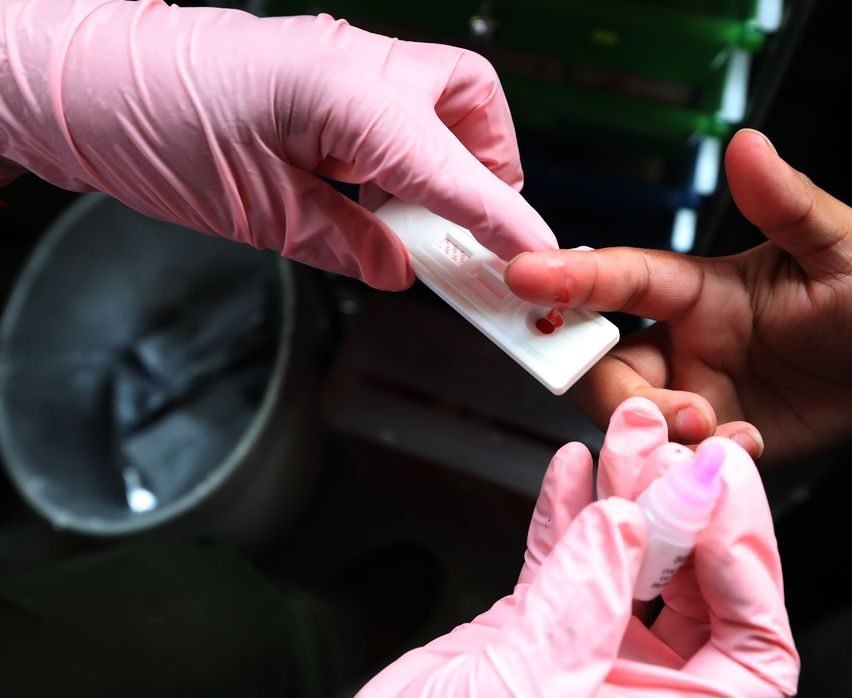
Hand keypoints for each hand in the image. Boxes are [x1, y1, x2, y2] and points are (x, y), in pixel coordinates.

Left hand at [0, 0, 555, 289]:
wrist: (74, 79)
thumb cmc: (145, 127)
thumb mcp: (252, 210)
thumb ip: (341, 240)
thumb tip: (399, 269)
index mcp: (346, 93)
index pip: (456, 168)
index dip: (505, 220)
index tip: (541, 260)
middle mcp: (357, 63)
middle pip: (475, 103)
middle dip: (491, 168)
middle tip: (473, 230)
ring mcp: (341, 60)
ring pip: (441, 102)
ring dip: (448, 163)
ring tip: (417, 223)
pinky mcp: (322, 74)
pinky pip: (395, 111)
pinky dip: (404, 156)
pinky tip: (376, 196)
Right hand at [358, 398, 797, 696]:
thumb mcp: (523, 691)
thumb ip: (577, 606)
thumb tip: (626, 524)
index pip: (754, 646)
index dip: (749, 561)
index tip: (718, 489)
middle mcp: (637, 696)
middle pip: (697, 595)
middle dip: (686, 511)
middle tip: (673, 447)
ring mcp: (584, 666)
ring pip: (629, 571)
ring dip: (626, 498)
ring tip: (622, 435)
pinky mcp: (531, 643)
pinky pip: (562, 571)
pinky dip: (564, 519)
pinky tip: (570, 470)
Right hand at [506, 129, 851, 462]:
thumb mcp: (841, 247)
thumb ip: (789, 203)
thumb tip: (746, 143)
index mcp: (693, 289)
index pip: (618, 280)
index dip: (566, 278)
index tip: (518, 276)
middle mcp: (676, 343)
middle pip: (598, 366)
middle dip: (615, 393)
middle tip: (687, 412)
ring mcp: (689, 396)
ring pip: (624, 420)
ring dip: (657, 435)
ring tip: (724, 436)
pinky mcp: (709, 443)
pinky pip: (669, 462)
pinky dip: (688, 466)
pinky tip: (743, 454)